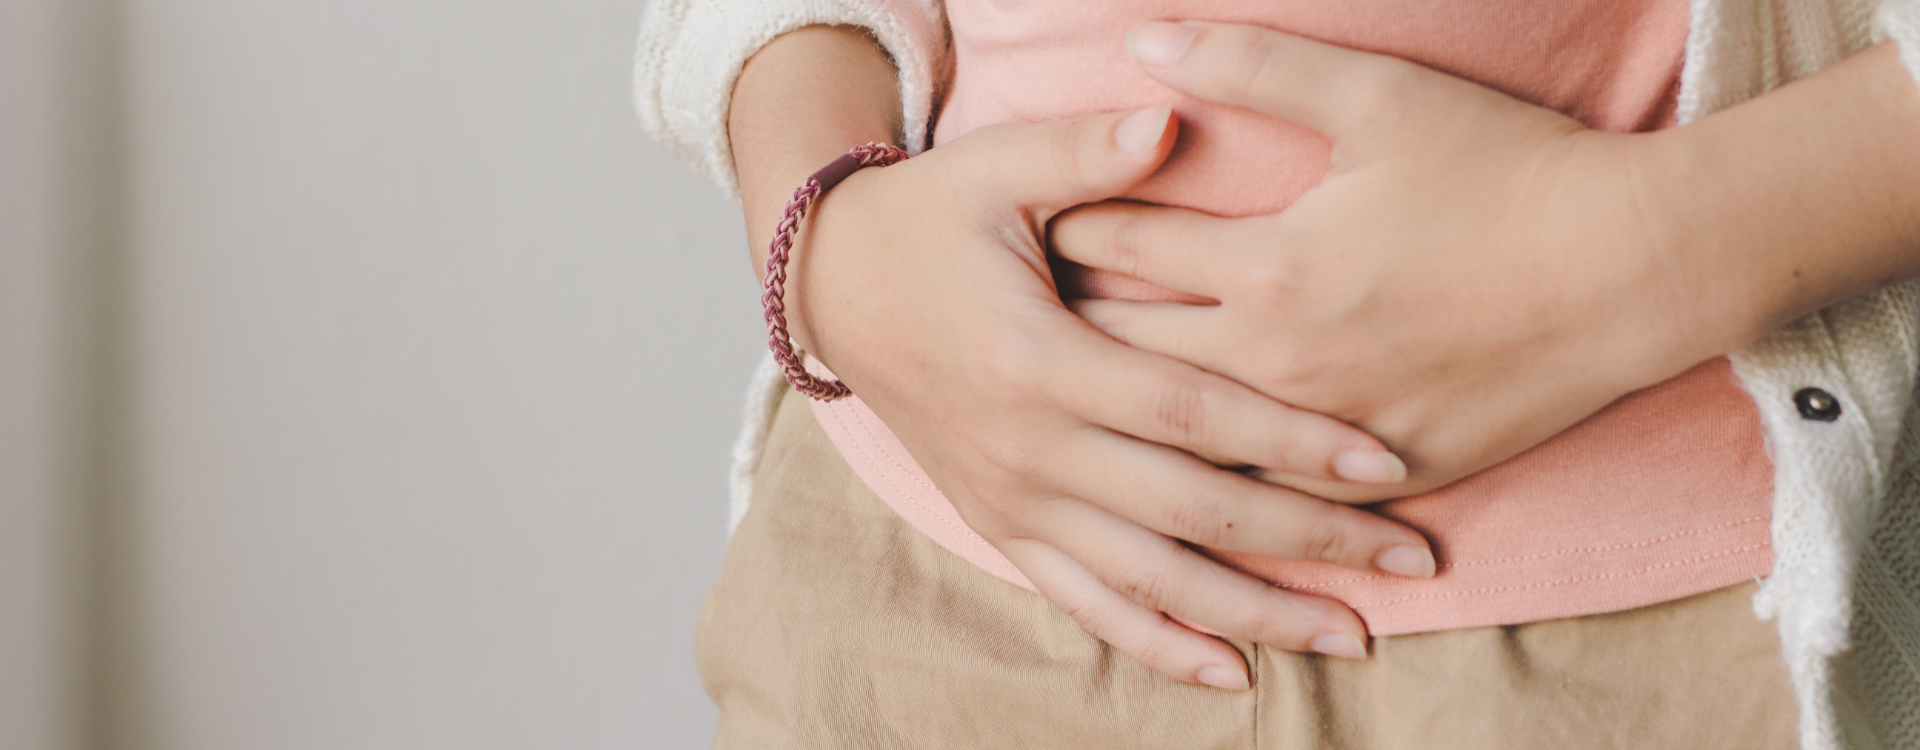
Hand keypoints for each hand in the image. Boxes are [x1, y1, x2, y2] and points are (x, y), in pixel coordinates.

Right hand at [783, 105, 1437, 686]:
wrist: (835, 288)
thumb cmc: (928, 221)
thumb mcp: (993, 168)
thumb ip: (1085, 154)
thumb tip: (1171, 121)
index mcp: (1038, 362)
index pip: (1189, 414)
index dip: (1289, 440)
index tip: (1384, 460)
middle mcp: (1029, 449)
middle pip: (1189, 511)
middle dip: (1307, 539)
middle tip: (1410, 558)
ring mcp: (1013, 500)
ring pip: (1148, 578)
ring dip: (1253, 614)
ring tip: (1348, 637)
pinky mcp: (1001, 525)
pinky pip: (1085, 601)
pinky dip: (1157, 644)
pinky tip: (1230, 674)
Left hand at [1051, 22, 1712, 501]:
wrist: (1636, 269)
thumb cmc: (1510, 171)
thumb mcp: (1380, 96)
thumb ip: (1255, 66)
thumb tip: (1146, 44)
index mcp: (1268, 268)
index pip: (1125, 248)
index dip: (1066, 227)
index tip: (1024, 224)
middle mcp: (1281, 362)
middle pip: (1133, 353)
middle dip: (1068, 330)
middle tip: (1013, 321)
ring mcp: (1331, 431)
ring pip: (1189, 442)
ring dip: (1127, 421)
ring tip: (1071, 408)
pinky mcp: (1388, 474)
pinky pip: (1274, 495)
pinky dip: (1216, 484)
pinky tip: (1177, 483)